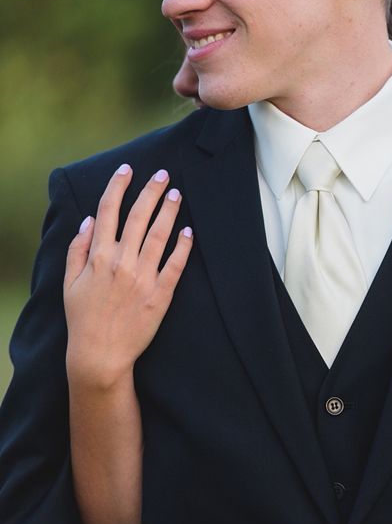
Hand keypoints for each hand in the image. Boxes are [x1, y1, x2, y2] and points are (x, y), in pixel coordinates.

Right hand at [64, 165, 192, 387]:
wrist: (100, 354)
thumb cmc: (83, 318)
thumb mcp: (70, 282)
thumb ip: (77, 249)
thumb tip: (87, 221)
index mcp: (98, 256)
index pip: (109, 211)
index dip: (118, 186)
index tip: (127, 170)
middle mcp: (121, 262)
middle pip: (139, 216)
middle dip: (151, 191)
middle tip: (163, 173)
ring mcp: (143, 277)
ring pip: (160, 235)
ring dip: (169, 211)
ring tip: (176, 194)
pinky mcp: (161, 294)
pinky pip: (175, 264)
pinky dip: (183, 246)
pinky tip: (189, 231)